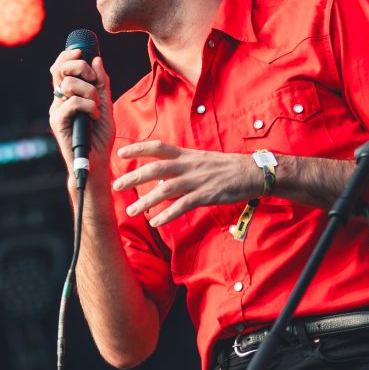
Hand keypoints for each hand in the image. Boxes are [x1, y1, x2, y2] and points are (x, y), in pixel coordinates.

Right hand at [48, 49, 114, 185]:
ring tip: (97, 105)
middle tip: (93, 79)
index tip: (82, 51)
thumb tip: (97, 59)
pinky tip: (94, 116)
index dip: (68, 55)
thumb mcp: (106, 105)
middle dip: (79, 67)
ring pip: (68, 84)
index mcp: (68, 94)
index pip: (60, 67)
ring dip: (89, 91)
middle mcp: (59, 100)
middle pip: (59, 69)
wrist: (96, 162)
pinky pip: (72, 102)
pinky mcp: (58, 122)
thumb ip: (101, 84)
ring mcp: (57, 111)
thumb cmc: (99, 136)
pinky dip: (88, 106)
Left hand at [112, 141, 263, 225]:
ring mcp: (197, 180)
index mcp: (186, 155)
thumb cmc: (225, 168)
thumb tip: (159, 182)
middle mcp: (188, 165)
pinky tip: (156, 222)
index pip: (158, 147)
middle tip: (116, 185)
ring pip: (165, 189)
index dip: (138, 149)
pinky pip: (183, 206)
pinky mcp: (206, 195)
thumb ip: (179, 171)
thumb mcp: (199, 162)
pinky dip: (167, 214)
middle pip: (156, 168)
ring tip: (131, 211)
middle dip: (134, 176)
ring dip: (146, 201)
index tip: (120, 153)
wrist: (252, 172)